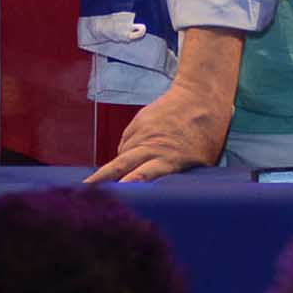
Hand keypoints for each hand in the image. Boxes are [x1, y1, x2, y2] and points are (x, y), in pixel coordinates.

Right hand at [87, 82, 229, 182]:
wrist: (201, 94)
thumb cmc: (208, 133)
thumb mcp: (202, 161)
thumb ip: (181, 177)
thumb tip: (169, 196)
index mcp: (169, 157)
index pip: (142, 176)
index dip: (127, 187)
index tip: (115, 198)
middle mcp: (151, 145)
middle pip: (119, 165)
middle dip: (101, 179)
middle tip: (85, 191)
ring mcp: (142, 131)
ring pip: (122, 154)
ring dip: (115, 168)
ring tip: (106, 181)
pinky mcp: (138, 121)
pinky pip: (126, 142)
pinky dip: (126, 152)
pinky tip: (132, 158)